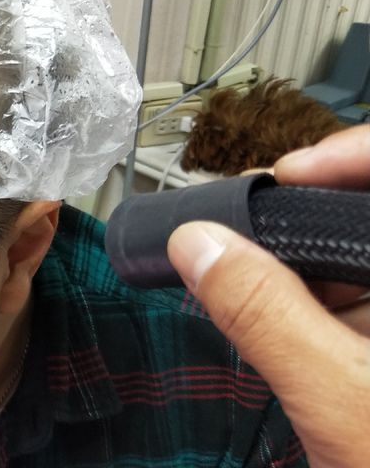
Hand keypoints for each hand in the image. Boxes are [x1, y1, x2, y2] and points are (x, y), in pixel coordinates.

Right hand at [167, 124, 369, 467]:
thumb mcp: (338, 398)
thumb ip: (265, 313)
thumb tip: (200, 245)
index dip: (355, 155)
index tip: (292, 173)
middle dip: (315, 206)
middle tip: (254, 218)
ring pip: (361, 252)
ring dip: (309, 253)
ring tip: (254, 264)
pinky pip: (358, 295)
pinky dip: (318, 294)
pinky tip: (284, 308)